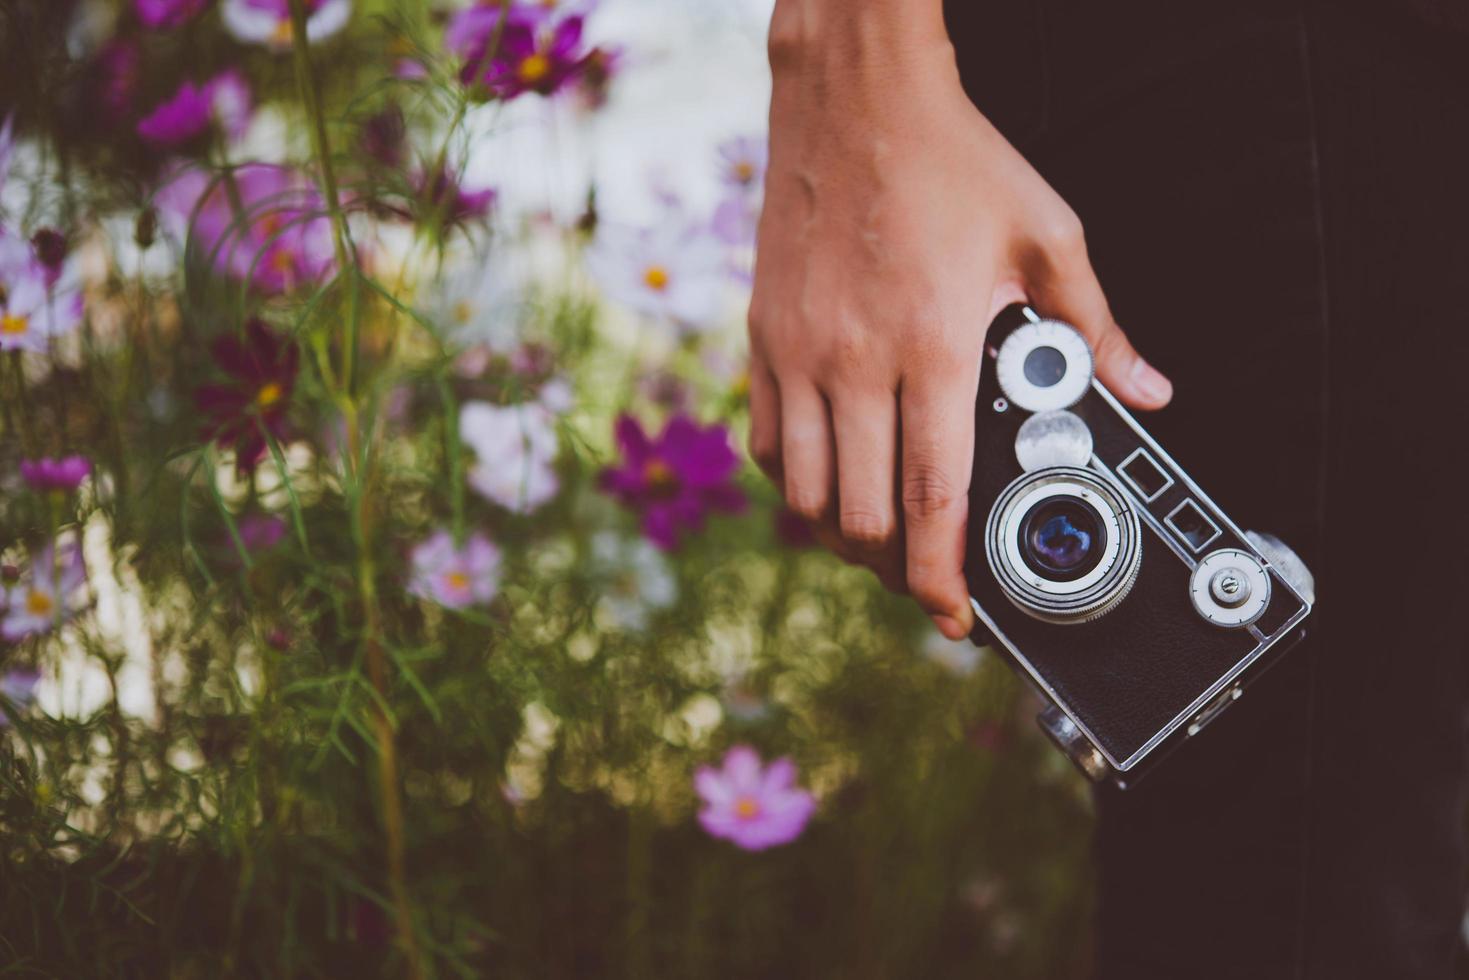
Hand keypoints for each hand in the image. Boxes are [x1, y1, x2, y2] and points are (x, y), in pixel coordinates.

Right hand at [747, 7, 1172, 639]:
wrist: (853, 100)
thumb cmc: (952, 162)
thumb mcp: (1047, 236)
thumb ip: (1096, 327)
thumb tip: (1144, 392)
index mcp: (934, 344)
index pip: (931, 496)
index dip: (939, 577)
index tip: (954, 617)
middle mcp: (856, 361)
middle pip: (861, 517)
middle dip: (894, 570)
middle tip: (923, 576)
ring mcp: (799, 355)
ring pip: (805, 496)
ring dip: (843, 538)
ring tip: (878, 539)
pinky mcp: (764, 341)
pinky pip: (768, 445)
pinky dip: (798, 485)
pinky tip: (830, 482)